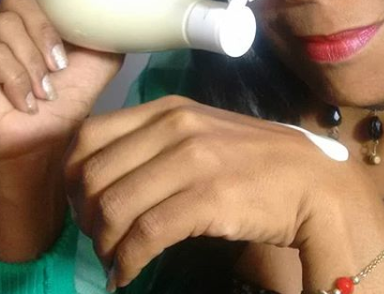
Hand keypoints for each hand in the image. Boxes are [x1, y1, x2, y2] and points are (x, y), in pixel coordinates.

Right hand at [0, 0, 123, 163]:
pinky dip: (16, 80)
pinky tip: (28, 101)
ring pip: (3, 25)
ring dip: (32, 62)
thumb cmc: (72, 96)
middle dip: (44, 31)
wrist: (49, 135)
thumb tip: (128, 9)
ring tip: (46, 90)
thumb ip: (107, 29)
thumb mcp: (101, 57)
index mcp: (36, 16)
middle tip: (60, 65)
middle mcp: (6, 22)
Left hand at [64, 96, 353, 289]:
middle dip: (85, 217)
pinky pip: (144, 236)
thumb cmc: (253, 158)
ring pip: (112, 208)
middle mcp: (174, 128)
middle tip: (99, 238)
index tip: (83, 203)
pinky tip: (128, 274)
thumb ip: (155, 143)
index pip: (89, 136)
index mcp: (168, 109)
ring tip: (114, 258)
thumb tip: (106, 176)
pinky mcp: (208, 199)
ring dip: (103, 245)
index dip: (72, 176)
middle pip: (92, 176)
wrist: (311, 179)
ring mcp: (192, 161)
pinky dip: (126, 262)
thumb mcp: (199, 132)